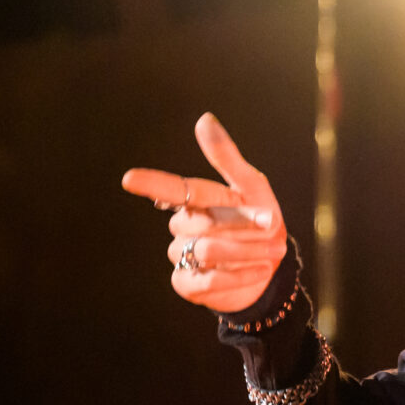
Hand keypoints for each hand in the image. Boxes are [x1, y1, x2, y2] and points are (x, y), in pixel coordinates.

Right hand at [121, 112, 287, 312]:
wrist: (272, 269)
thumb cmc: (260, 223)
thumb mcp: (253, 188)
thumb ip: (228, 158)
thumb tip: (204, 120)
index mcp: (197, 201)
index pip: (174, 190)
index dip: (153, 184)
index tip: (130, 179)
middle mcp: (183, 226)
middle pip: (206, 222)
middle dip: (245, 225)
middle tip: (272, 228)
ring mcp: (182, 256)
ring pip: (209, 250)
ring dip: (249, 250)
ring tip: (274, 251)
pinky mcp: (188, 284)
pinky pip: (209, 281)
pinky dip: (240, 276)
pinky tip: (260, 271)